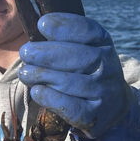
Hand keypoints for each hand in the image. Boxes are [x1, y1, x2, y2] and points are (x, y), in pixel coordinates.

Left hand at [18, 13, 139, 140]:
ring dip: (42, 75)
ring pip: (68, 82)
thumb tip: (35, 34)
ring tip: (25, 73)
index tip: (42, 25)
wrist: (114, 107)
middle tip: (25, 53)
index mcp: (104, 44)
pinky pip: (69, 106)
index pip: (87, 31)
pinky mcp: (94, 115)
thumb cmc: (89, 72)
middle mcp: (107, 66)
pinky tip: (36, 91)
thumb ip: (66, 41)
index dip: (64, 27)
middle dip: (45, 53)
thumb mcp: (87, 50)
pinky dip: (49, 98)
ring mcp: (102, 92)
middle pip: (75, 56)